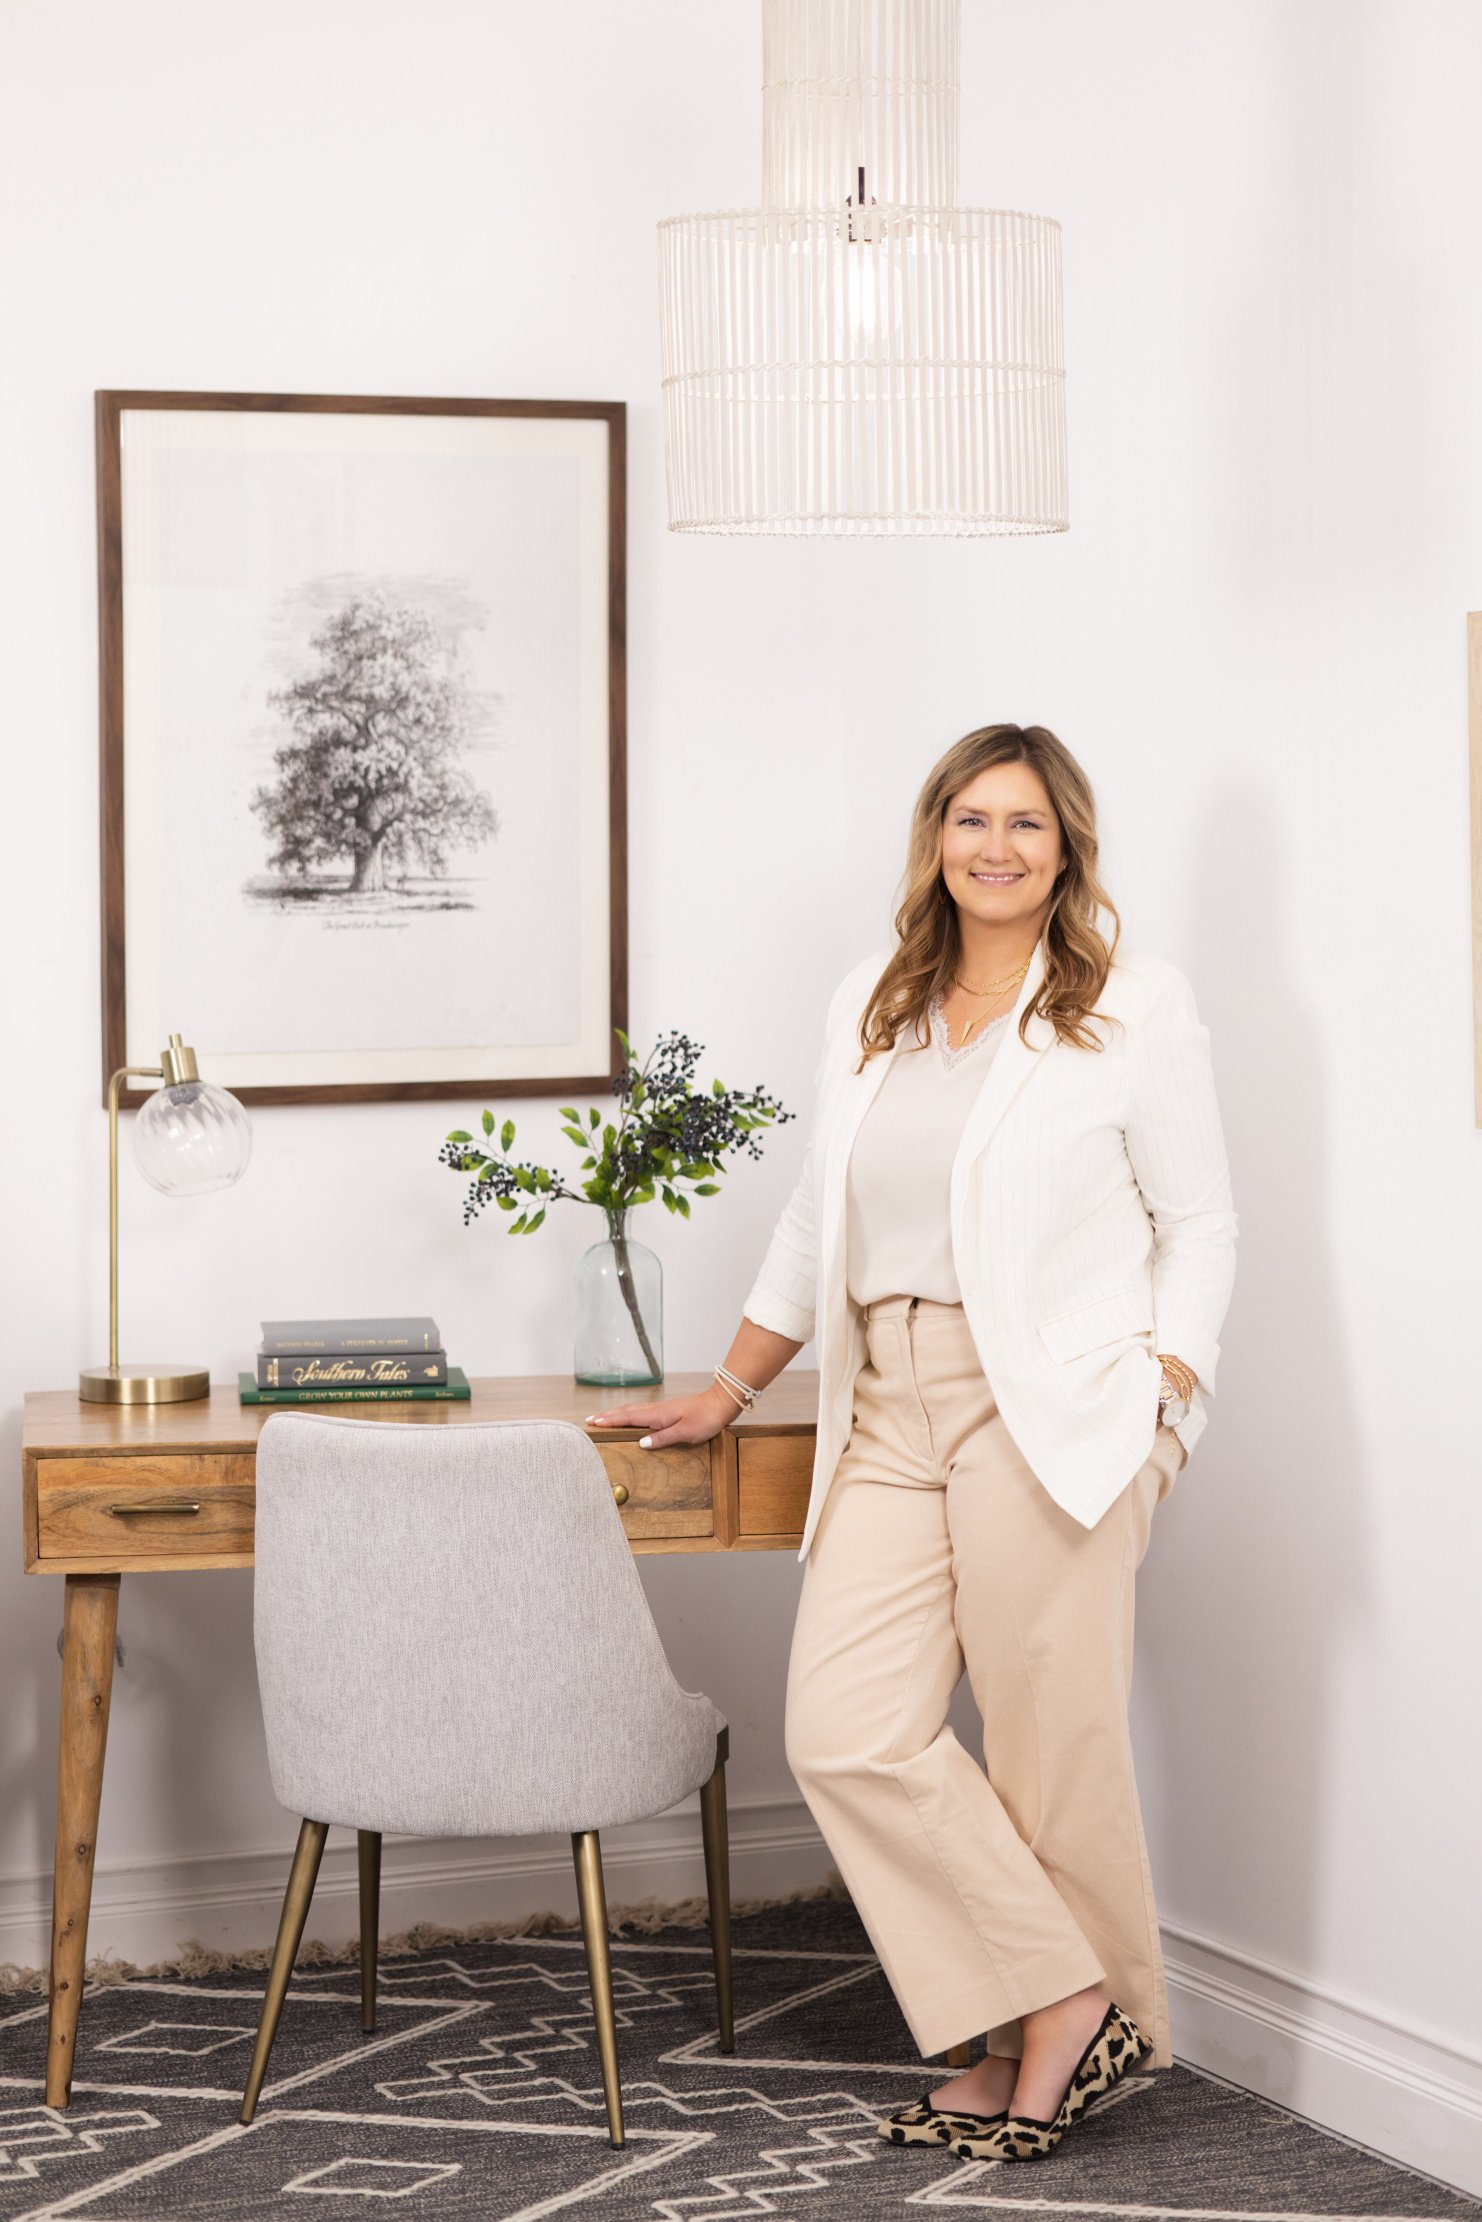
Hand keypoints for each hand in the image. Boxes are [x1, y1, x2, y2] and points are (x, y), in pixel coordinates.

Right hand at [584, 1383, 736, 1449]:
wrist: (721, 1403)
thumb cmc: (705, 1419)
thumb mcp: (685, 1433)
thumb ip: (663, 1438)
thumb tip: (641, 1443)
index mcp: (657, 1415)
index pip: (628, 1417)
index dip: (609, 1421)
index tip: (593, 1423)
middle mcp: (656, 1410)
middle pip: (626, 1411)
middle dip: (607, 1416)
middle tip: (590, 1420)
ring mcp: (662, 1408)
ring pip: (633, 1410)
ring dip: (617, 1413)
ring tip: (604, 1417)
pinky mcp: (668, 1410)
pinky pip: (642, 1411)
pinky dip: (629, 1413)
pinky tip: (631, 1416)